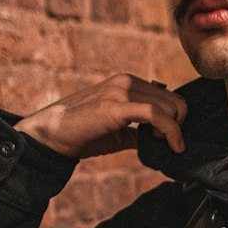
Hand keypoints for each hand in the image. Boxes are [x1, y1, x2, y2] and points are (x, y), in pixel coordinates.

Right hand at [18, 73, 187, 157]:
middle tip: (161, 144)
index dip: (174, 121)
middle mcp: (127, 82)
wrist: (50, 135)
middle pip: (175, 101)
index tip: (164, 139)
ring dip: (173, 131)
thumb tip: (161, 141)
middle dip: (177, 127)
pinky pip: (156, 114)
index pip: (168, 96)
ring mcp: (122, 91)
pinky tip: (172, 146)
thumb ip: (139, 131)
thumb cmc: (82, 134)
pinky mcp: (117, 105)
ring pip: (170, 107)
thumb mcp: (117, 132)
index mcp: (128, 83)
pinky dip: (171, 131)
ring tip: (157, 145)